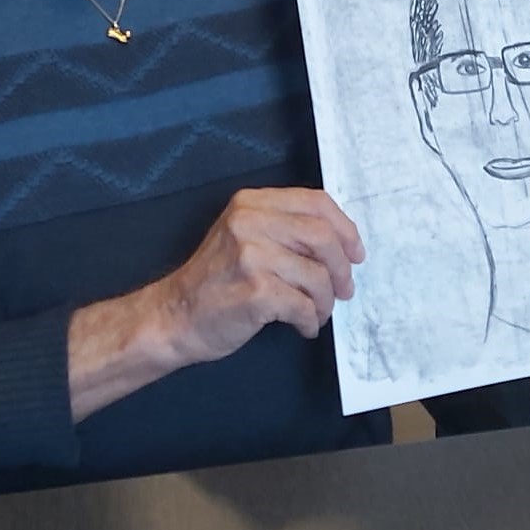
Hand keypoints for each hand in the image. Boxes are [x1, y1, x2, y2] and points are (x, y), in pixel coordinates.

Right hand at [154, 188, 363, 367]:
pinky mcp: (256, 291)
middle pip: (322, 237)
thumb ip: (283, 227)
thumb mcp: (243, 235)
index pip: (316, 201)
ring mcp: (252, 255)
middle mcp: (251, 221)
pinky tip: (303, 327)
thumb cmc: (215, 280)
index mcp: (253, 202)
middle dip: (342, 267)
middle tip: (344, 290)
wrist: (173, 316)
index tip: (355, 252)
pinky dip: (311, 321)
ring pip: (317, 275)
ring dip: (325, 302)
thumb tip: (339, 242)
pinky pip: (304, 305)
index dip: (344, 228)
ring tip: (318, 313)